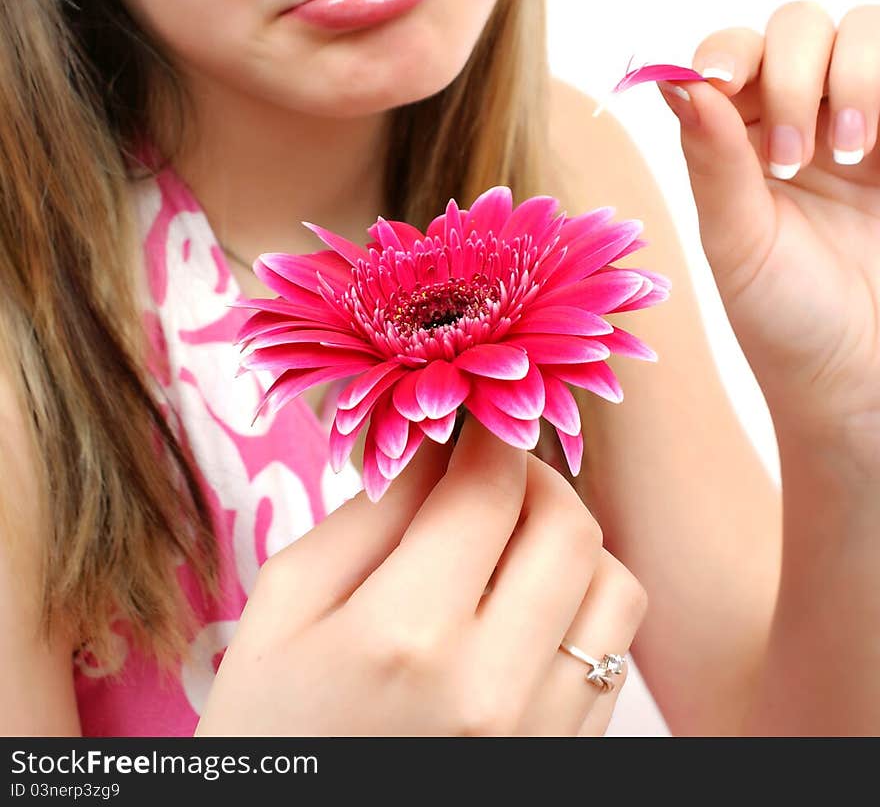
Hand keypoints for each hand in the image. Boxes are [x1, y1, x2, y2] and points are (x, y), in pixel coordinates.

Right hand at [195, 419, 646, 736]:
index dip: (485, 433)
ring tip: (510, 546)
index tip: (469, 419)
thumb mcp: (284, 609)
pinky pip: (612, 659)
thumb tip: (438, 444)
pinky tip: (520, 613)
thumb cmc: (272, 732)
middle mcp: (492, 687)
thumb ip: (368, 515)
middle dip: (532, 477)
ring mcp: (541, 736)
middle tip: (488, 474)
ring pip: (614, 589)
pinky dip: (580, 611)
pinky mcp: (564, 762)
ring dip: (569, 545)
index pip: (491, 486)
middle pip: (570, 526)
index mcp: (406, 635)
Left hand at [657, 0, 879, 442]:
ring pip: (866, 30)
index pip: (732, 54)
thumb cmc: (788, 322)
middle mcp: (803, 114)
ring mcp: (867, 121)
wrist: (865, 384)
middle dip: (792, 74)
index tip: (720, 81)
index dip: (726, 52)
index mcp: (740, 135)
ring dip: (856, 74)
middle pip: (798, 27)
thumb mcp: (738, 244)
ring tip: (848, 152)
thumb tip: (674, 81)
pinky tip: (878, 146)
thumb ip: (713, 161)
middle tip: (791, 157)